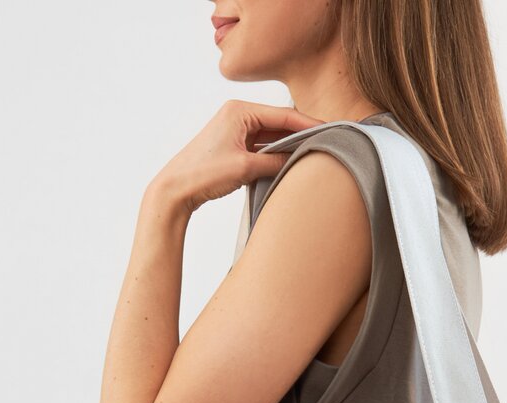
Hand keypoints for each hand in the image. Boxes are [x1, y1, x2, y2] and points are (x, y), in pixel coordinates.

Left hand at [149, 100, 323, 215]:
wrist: (176, 189)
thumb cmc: (204, 173)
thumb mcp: (246, 167)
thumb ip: (275, 161)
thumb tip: (298, 160)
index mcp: (239, 110)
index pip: (283, 115)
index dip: (308, 123)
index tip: (330, 130)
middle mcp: (237, 114)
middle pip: (279, 122)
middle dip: (301, 133)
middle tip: (328, 141)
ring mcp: (235, 129)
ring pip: (271, 135)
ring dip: (289, 144)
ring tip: (313, 151)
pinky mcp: (233, 145)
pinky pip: (262, 145)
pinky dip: (276, 152)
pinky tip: (290, 160)